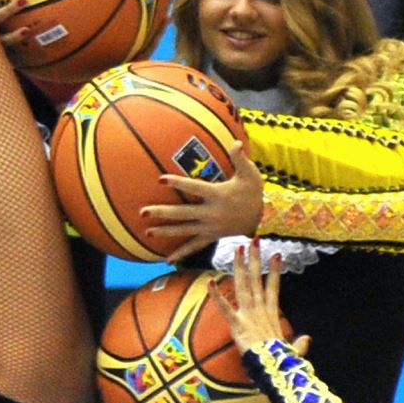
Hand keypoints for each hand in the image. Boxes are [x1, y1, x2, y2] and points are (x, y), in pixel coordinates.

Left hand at [137, 140, 262, 257]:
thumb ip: (240, 158)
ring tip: (147, 232)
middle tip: (142, 212)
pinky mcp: (211, 237)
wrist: (261, 217)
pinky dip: (181, 253)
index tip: (160, 179)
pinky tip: (167, 260)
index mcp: (218, 195)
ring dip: (165, 231)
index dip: (177, 183)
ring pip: (184, 230)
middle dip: (162, 212)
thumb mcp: (250, 173)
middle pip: (182, 213)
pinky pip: (194, 246)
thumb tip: (236, 143)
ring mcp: (210, 227)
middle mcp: (211, 213)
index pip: (194, 188)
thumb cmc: (253, 191)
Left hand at [210, 246, 307, 358]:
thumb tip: (307, 340)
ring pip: (243, 285)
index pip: (273, 287)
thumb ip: (300, 344)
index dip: (275, 271)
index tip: (277, 255)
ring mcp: (248, 314)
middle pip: (257, 279)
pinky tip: (210, 281)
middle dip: (255, 259)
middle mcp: (259, 309)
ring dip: (240, 266)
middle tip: (254, 241)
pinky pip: (225, 307)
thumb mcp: (294, 350)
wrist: (274, 368)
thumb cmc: (282, 361)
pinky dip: (216, 295)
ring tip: (239, 249)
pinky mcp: (237, 324)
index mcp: (271, 313)